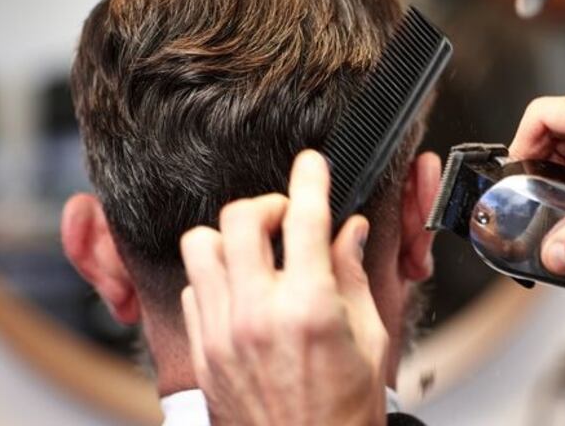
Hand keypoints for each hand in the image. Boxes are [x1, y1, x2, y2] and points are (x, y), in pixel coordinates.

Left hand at [180, 151, 388, 425]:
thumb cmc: (346, 410)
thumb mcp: (371, 338)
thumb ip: (354, 274)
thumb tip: (350, 231)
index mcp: (310, 309)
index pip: (306, 219)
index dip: (311, 180)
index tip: (312, 164)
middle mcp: (258, 314)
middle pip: (241, 218)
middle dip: (268, 204)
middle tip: (286, 217)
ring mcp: (222, 332)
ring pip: (201, 245)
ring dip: (231, 236)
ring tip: (256, 251)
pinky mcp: (202, 351)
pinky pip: (192, 287)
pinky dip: (215, 276)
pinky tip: (240, 289)